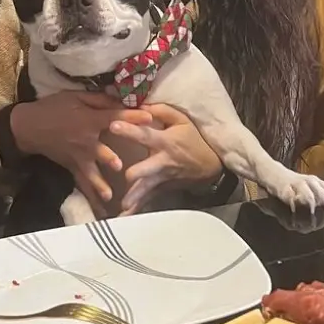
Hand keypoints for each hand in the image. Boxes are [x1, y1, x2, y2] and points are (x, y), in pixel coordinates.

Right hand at [10, 92, 125, 213]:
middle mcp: (84, 141)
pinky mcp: (73, 167)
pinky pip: (83, 182)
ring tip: (108, 195)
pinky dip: (92, 195)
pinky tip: (102, 209)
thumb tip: (124, 99)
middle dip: (109, 157)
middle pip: (100, 150)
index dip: (131, 117)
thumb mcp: (76, 97)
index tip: (150, 117)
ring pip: (90, 172)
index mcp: (88, 120)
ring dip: (99, 183)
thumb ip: (101, 99)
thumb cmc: (54, 108)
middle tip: (119, 165)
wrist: (28, 127)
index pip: (113, 117)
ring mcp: (78, 157)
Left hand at [108, 104, 223, 213]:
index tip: (113, 125)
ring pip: (146, 189)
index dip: (131, 130)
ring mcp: (161, 178)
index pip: (146, 135)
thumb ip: (161, 110)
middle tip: (127, 175)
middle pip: (148, 169)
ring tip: (123, 206)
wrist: (209, 167)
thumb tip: (140, 104)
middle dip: (138, 172)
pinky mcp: (160, 189)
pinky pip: (146, 201)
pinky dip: (136, 210)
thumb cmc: (194, 140)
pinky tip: (123, 219)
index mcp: (166, 142)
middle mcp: (162, 162)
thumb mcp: (182, 120)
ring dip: (135, 197)